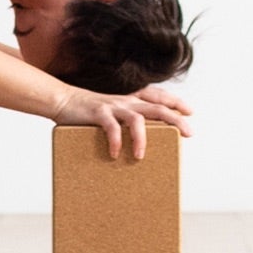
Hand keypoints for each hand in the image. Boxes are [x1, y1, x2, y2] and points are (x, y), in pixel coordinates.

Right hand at [50, 84, 195, 160]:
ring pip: (137, 118)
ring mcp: (112, 106)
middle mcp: (125, 101)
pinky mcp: (98, 113)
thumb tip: (139, 143)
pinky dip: (115, 140)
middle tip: (188, 133)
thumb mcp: (112, 112)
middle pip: (157, 107)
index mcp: (130, 100)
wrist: (62, 100)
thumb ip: (125, 121)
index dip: (175, 102)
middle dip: (175, 119)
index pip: (158, 96)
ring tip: (141, 155)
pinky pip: (111, 127)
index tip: (189, 111)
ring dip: (142, 138)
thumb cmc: (88, 112)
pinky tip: (114, 153)